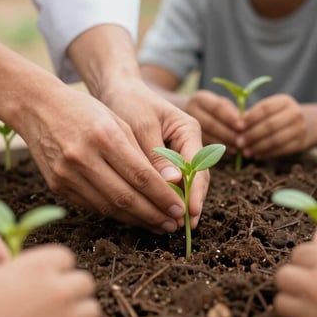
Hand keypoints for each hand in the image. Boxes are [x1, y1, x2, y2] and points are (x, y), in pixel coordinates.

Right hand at [0, 245, 99, 316]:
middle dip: (72, 288)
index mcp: (36, 267)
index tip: (47, 275)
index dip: (56, 266)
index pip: (65, 256)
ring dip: (79, 311)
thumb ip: (14, 270)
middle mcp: (55, 290)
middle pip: (83, 281)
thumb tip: (21, 271)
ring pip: (90, 309)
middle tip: (56, 297)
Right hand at [19, 84, 186, 233]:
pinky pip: (92, 206)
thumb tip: (167, 186)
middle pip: (126, 197)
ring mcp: (67, 174)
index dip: (163, 196)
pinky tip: (132, 216)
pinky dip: (115, 213)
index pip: (141, 175)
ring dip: (136, 220)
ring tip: (157, 225)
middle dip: (153, 214)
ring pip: (108, 207)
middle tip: (173, 224)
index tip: (180, 208)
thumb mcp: (116, 120)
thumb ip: (139, 151)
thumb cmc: (84, 110)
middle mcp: (83, 157)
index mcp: (104, 136)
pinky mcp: (57, 186)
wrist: (37, 108)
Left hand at [101, 79, 208, 227]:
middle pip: (196, 177)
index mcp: (189, 129)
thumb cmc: (129, 103)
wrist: (118, 91)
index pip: (198, 164)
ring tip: (174, 225)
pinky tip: (158, 212)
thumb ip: (156, 154)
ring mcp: (179, 152)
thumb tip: (174, 184)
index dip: (195, 190)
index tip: (189, 211)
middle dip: (191, 201)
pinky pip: (170, 180)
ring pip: (184, 182)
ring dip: (179, 202)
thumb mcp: (142, 126)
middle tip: (183, 225)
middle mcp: (189, 142)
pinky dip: (165, 195)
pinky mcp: (165, 160)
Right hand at [184, 89, 241, 154]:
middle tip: (242, 142)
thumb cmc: (213, 110)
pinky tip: (227, 154)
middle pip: (210, 124)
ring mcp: (183, 125)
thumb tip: (249, 123)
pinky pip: (201, 146)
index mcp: (200, 98)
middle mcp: (189, 110)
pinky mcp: (184, 139)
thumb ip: (233, 113)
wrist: (184, 115)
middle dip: (227, 134)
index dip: (230, 117)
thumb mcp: (222, 105)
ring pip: (205, 136)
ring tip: (236, 149)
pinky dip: (216, 151)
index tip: (242, 126)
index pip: (216, 107)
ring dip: (223, 144)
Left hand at [240, 94, 308, 158]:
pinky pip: (281, 150)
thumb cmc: (278, 117)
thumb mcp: (270, 110)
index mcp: (284, 101)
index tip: (237, 127)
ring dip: (258, 147)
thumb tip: (235, 126)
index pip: (265, 108)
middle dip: (252, 135)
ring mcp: (300, 128)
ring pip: (275, 139)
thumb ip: (253, 115)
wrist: (306, 125)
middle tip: (239, 143)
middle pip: (270, 125)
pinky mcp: (301, 143)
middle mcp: (295, 113)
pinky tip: (257, 155)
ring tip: (246, 152)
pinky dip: (267, 153)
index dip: (250, 118)